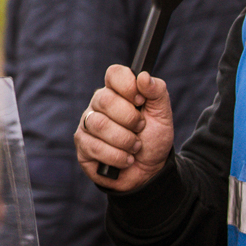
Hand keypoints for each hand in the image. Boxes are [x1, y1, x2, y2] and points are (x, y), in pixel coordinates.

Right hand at [76, 65, 172, 192]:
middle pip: (105, 99)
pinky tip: (125, 159)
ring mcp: (88, 124)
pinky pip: (95, 147)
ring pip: (100, 124)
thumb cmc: (153, 140)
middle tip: (140, 129)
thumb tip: (143, 76)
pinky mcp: (83, 145)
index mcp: (118, 92)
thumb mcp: (163, 116)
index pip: (114, 74)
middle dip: (130, 119)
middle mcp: (99, 104)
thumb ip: (157, 92)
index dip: (127, 85)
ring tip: (135, 148)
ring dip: (125, 140)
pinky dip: (117, 156)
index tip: (141, 100)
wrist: (149, 172)